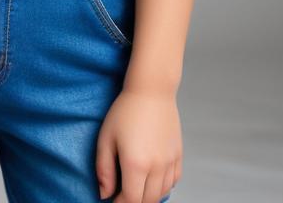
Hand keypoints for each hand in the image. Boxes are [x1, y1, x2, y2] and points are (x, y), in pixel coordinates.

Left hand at [95, 88, 181, 202]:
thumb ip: (104, 169)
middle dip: (134, 202)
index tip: (112, 200)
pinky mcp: (178, 155)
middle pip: (148, 201)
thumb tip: (104, 194)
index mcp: (136, 164)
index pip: (131, 200)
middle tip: (123, 194)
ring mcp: (170, 161)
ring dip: (149, 196)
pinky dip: (164, 186)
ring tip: (136, 187)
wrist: (151, 90)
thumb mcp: (106, 138)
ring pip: (162, 193)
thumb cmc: (125, 111)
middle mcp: (156, 167)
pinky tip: (153, 179)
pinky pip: (174, 181)